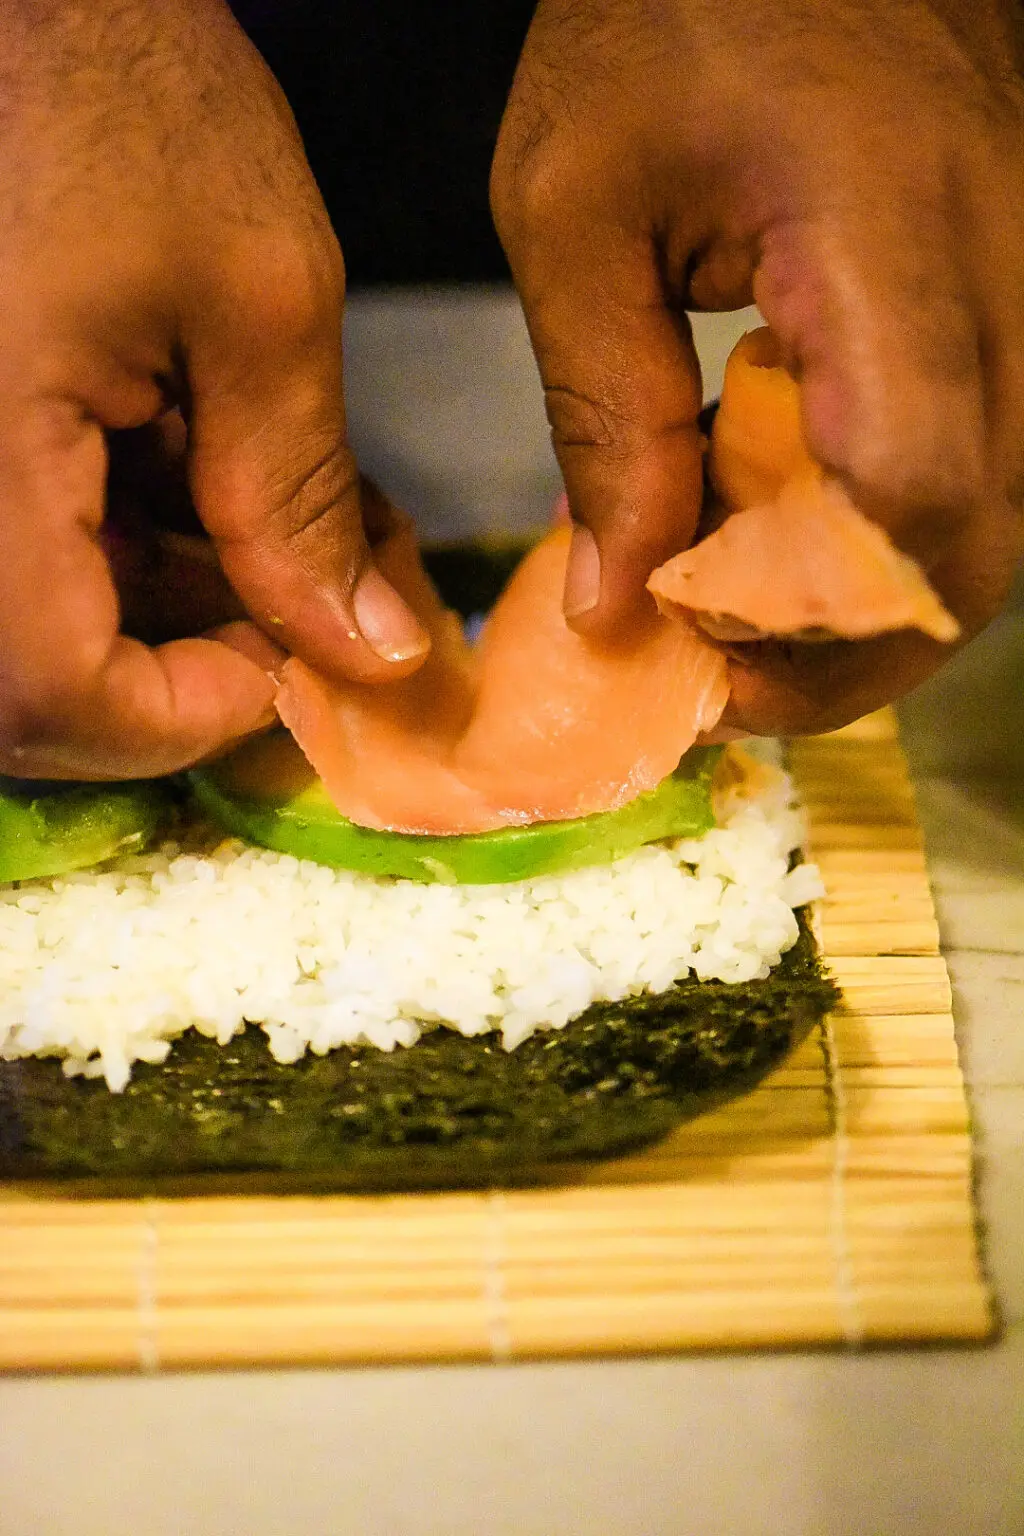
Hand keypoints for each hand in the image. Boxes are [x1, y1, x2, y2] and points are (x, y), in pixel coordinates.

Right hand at [0, 0, 428, 779]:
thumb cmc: (126, 97)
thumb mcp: (257, 303)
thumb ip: (299, 501)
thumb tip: (368, 650)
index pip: (47, 693)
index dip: (179, 719)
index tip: (289, 672)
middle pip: (38, 678)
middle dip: (191, 663)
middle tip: (313, 601)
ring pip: (47, 617)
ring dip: (185, 600)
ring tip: (307, 530)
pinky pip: (42, 542)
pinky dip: (143, 540)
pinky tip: (233, 480)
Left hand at [491, 0, 1023, 732]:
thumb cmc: (662, 17)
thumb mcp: (574, 209)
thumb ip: (599, 419)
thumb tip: (614, 608)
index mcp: (888, 233)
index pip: (913, 494)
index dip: (810, 619)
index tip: (700, 653)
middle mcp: (1006, 264)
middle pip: (977, 546)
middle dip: (847, 650)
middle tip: (724, 673)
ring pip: (997, 520)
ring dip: (866, 599)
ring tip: (744, 602)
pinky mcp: (1018, 288)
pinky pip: (983, 458)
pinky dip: (883, 529)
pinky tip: (789, 513)